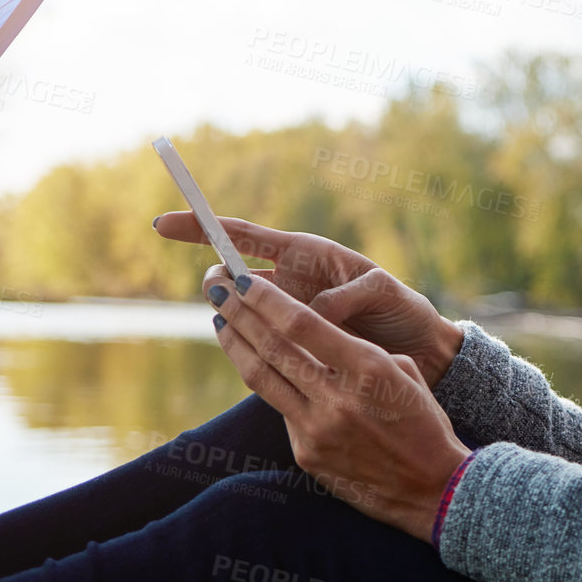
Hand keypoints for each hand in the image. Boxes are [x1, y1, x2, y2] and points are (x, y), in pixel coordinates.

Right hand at [154, 212, 465, 388]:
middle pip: (231, 276)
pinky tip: (259, 357)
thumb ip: (347, 296)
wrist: (420, 351)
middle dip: (217, 283)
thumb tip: (313, 313)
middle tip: (226, 297)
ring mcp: (285, 316)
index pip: (243, 235)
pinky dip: (249, 349)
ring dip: (231, 318)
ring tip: (246, 327)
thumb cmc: (403, 311)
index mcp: (307, 255)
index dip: (202, 228)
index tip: (161, 224)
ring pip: (239, 313)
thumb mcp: (381, 292)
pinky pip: (257, 346)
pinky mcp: (290, 346)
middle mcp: (289, 283)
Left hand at [206, 271, 471, 542]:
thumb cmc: (425, 422)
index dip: (265, 299)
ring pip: (261, 377)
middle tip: (215, 287)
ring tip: (220, 319)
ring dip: (236, 344)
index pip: (300, 325)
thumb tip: (314, 334)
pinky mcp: (306, 453)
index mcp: (369, 369)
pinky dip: (266, 380)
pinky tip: (255, 362)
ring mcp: (318, 429)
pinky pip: (279, 409)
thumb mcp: (403, 373)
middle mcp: (338, 398)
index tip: (241, 278)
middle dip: (239, 312)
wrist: (433, 487)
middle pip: (271, 346)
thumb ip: (357, 352)